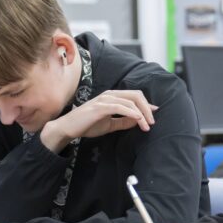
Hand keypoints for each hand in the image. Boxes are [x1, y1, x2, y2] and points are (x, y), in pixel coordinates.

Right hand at [41, 90, 157, 151]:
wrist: (68, 128)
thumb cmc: (87, 125)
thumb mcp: (109, 124)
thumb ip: (123, 121)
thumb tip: (138, 121)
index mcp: (112, 96)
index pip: (134, 96)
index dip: (146, 104)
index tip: (154, 115)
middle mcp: (109, 94)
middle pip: (136, 95)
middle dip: (147, 108)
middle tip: (152, 122)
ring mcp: (105, 99)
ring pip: (130, 101)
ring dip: (142, 114)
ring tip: (147, 126)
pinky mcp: (100, 107)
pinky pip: (120, 107)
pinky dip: (131, 113)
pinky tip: (138, 120)